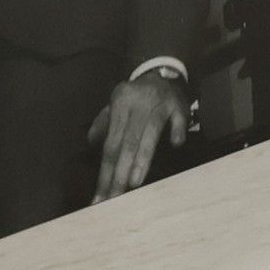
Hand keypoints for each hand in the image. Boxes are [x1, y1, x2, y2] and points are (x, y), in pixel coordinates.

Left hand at [87, 72, 190, 202]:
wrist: (162, 70)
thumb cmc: (137, 95)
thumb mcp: (116, 103)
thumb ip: (104, 123)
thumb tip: (91, 143)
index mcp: (119, 104)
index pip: (110, 144)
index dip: (104, 171)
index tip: (99, 197)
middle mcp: (136, 105)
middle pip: (126, 143)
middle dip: (118, 174)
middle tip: (113, 199)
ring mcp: (158, 105)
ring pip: (148, 134)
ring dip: (141, 159)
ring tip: (133, 184)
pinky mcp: (178, 105)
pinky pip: (178, 120)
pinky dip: (176, 131)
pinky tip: (175, 145)